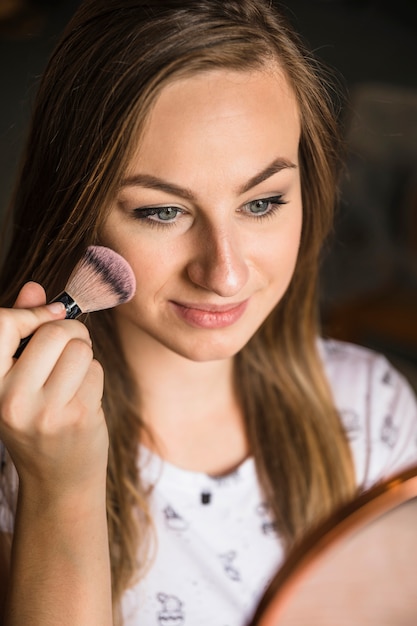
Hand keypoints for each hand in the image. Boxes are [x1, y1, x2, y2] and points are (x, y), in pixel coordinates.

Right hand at [0, 282, 107, 505]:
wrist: (58, 479)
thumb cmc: (37, 421)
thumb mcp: (17, 380)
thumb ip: (23, 332)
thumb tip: (33, 287)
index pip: (2, 325)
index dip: (31, 313)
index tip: (48, 316)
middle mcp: (11, 399)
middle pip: (54, 332)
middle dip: (70, 332)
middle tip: (69, 348)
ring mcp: (46, 411)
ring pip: (80, 348)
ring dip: (84, 354)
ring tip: (73, 376)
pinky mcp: (78, 417)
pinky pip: (95, 369)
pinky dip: (94, 376)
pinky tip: (83, 397)